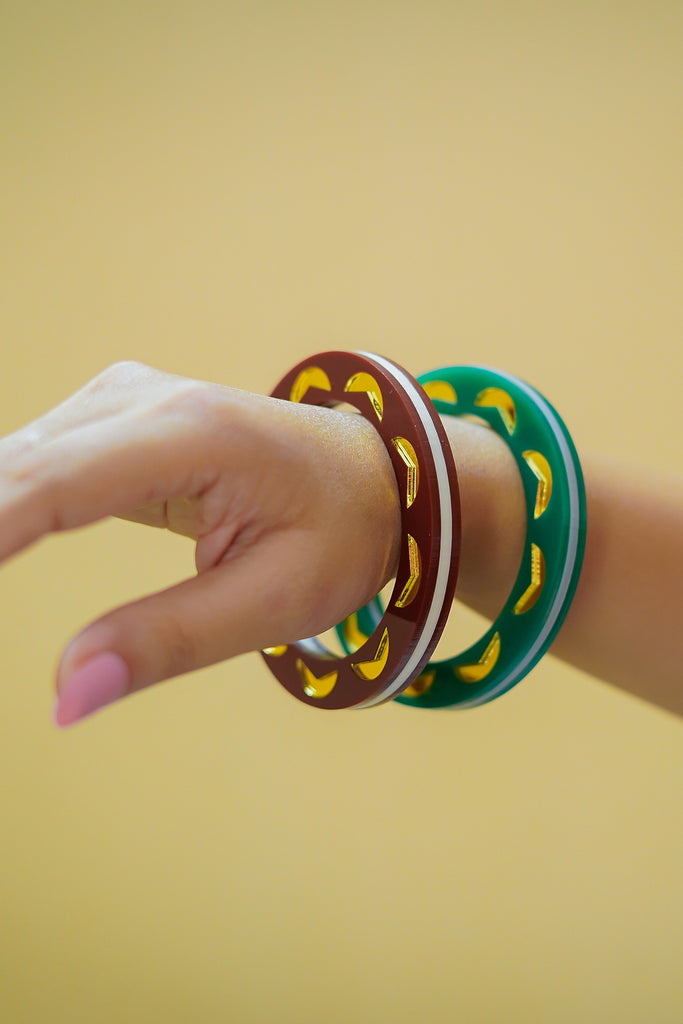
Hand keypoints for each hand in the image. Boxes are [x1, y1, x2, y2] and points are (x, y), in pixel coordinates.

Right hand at [0, 362, 400, 724]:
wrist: (368, 471)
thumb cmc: (338, 531)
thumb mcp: (277, 599)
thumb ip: (169, 641)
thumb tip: (64, 697)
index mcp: (190, 435)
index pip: (48, 486)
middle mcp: (138, 401)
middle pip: (7, 472)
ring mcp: (115, 401)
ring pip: (5, 468)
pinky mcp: (105, 419)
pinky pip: (25, 468)